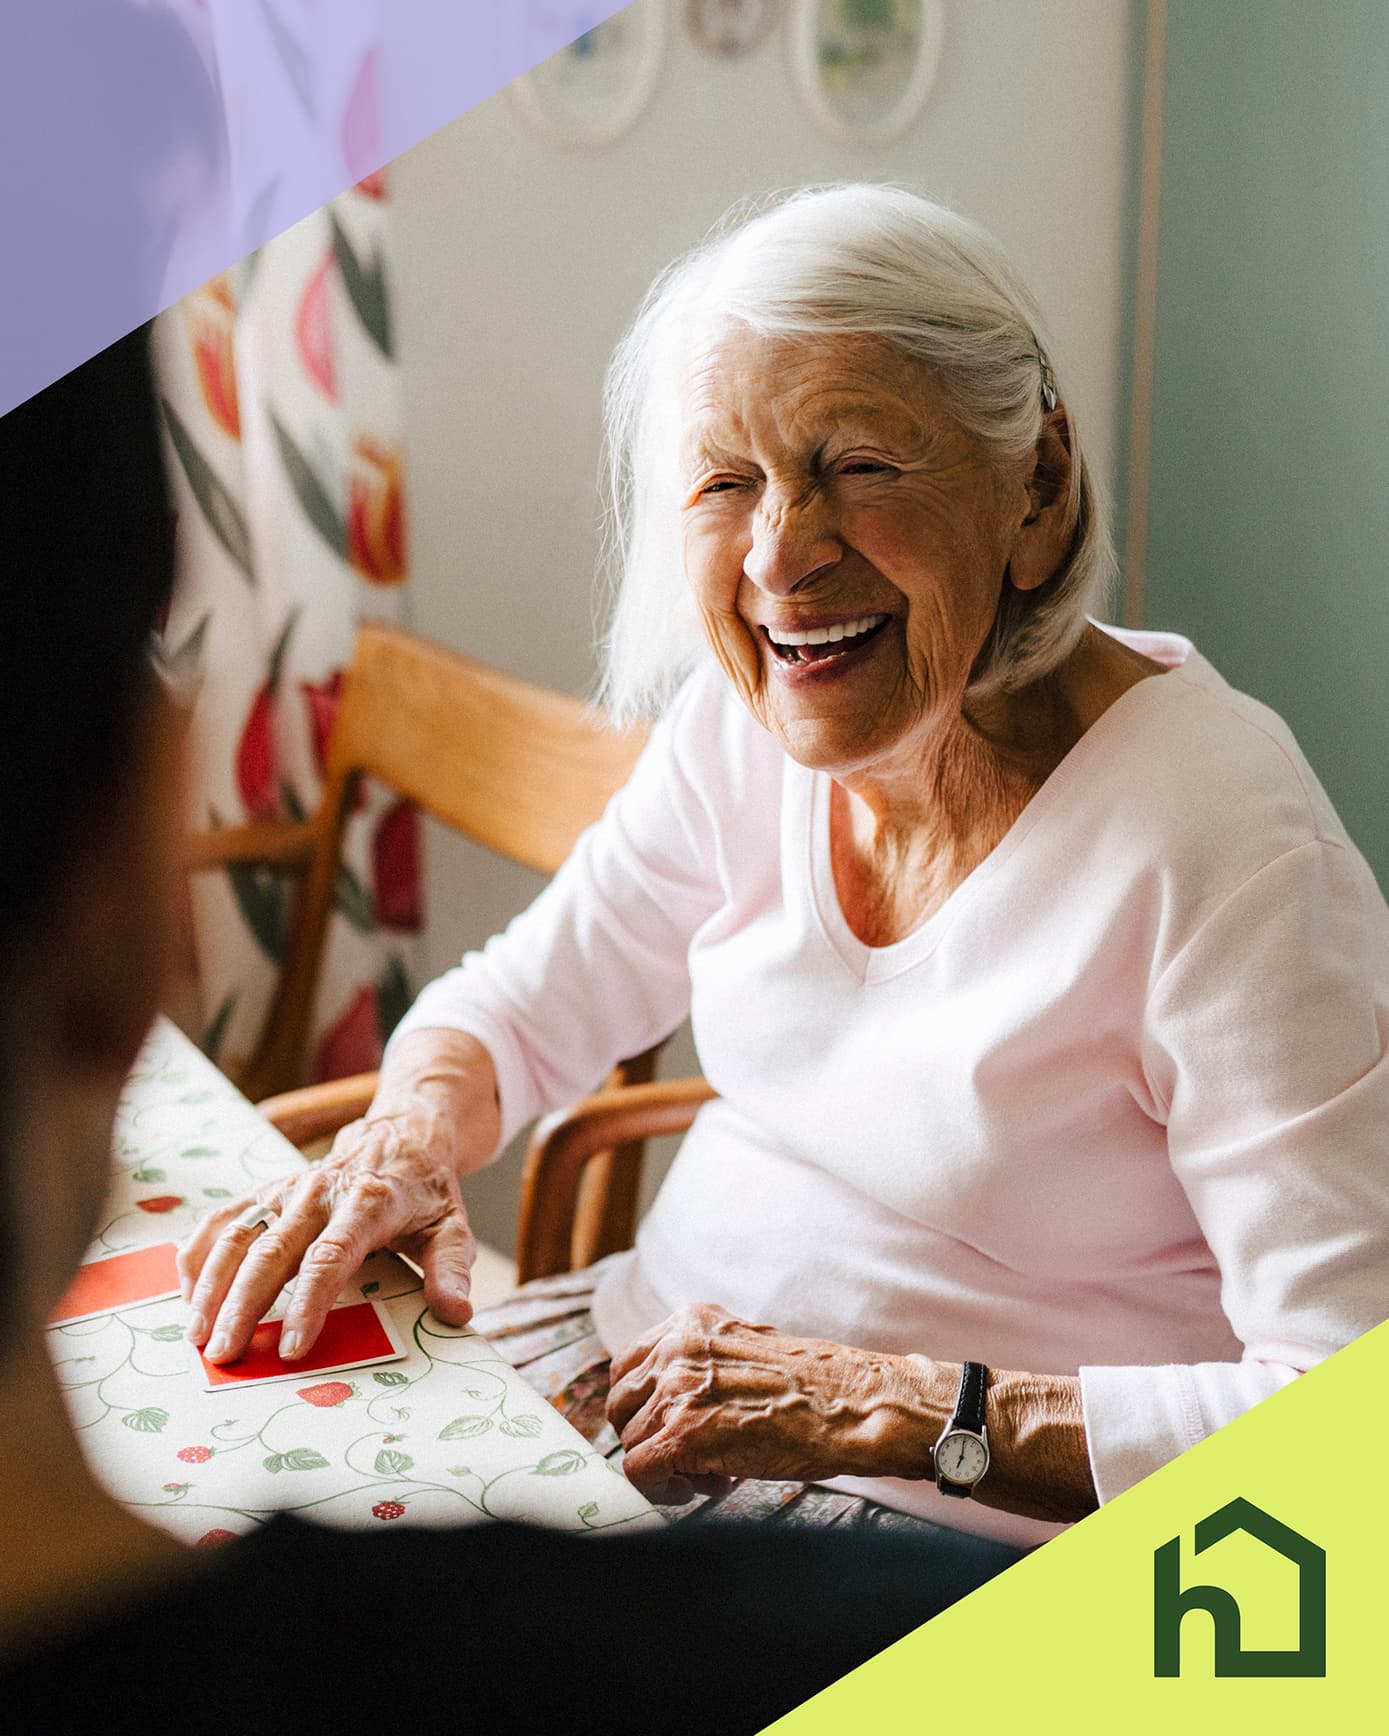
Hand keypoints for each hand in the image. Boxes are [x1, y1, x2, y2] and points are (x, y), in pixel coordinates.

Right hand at [178, 1105, 476, 1364]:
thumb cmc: (425, 1193)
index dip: (309, 1303)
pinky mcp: (267, 1190)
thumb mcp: (452, 1226)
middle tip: (223, 1355)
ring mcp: (288, 1189)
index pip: (331, 1258)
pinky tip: (186, 1294)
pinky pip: (224, 1218)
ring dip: (211, 1284)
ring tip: (195, 1336)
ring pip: (239, 1234)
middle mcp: (320, 1192)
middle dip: (242, 1305)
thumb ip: (452, 1269)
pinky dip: (199, 1253)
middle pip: (272, 1251)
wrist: (401, 1134)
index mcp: (368, 1203)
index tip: (290, 1349)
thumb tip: (455, 1312)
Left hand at [605, 1303, 933, 1502]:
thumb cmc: (814, 1385)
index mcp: (690, 1322)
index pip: (629, 1366)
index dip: (643, 1406)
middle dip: (647, 1436)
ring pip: (630, 1441)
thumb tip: (667, 1403)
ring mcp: (676, 1390)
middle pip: (620, 1405)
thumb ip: (702, 1363)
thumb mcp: (747, 1349)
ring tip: (711, 1473)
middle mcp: (675, 1348)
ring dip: (663, 1466)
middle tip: (689, 1457)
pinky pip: (639, 1471)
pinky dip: (662, 1490)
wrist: (852, 1405)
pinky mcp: (683, 1434)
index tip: (666, 1427)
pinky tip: (704, 1487)